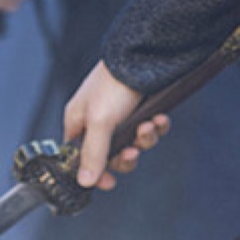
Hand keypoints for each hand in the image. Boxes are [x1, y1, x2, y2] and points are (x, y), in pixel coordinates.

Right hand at [63, 60, 170, 190]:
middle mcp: (99, 122)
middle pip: (112, 156)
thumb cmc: (114, 84)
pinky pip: (151, 128)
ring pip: (135, 143)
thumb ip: (92, 154)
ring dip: (144, 139)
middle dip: (126, 156)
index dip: (96, 172)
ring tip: (148, 126)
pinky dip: (157, 126)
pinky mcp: (143, 109)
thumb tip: (84, 182)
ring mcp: (123, 116)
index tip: (109, 182)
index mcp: (79, 123)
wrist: (146, 57)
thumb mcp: (99, 122)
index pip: (81, 158)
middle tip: (132, 151)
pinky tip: (160, 118)